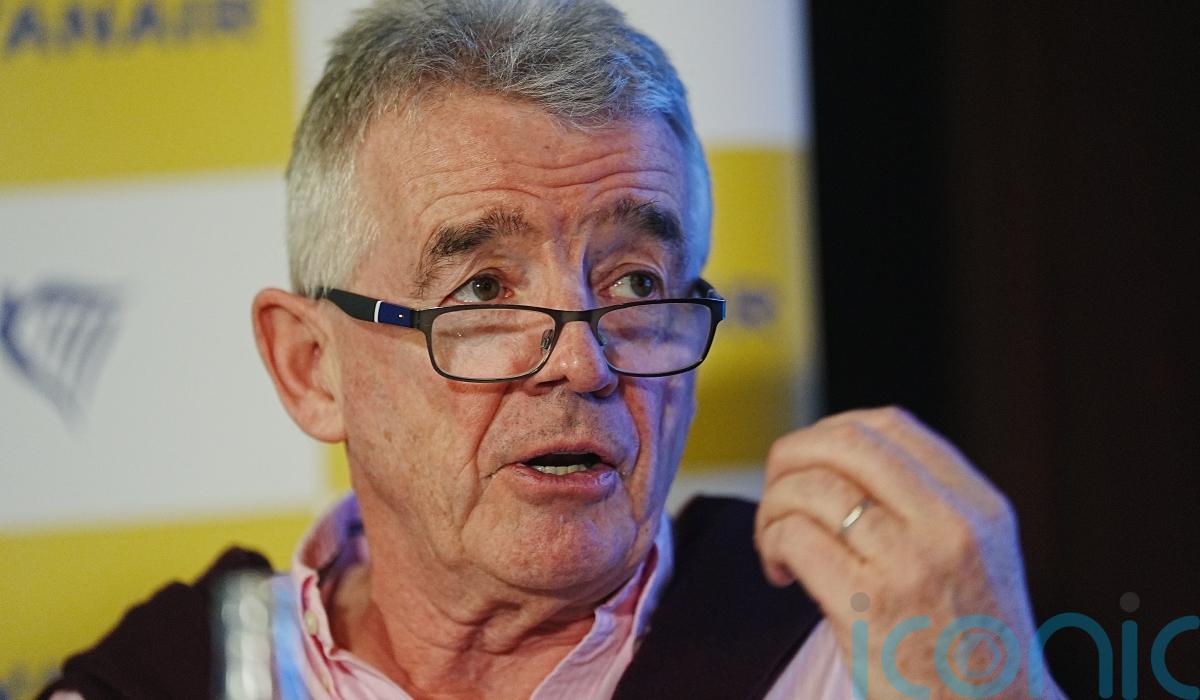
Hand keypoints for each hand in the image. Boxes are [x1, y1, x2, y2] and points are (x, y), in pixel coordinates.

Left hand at [754, 407, 1061, 698]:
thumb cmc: (971, 648)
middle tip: (776, 488)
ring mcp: (909, 564)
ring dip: (772, 507)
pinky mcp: (867, 606)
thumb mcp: (977, 557)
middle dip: (792, 455)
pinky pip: (795, 537)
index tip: (810, 461)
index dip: (832, 431)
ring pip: (811, 487)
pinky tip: (780, 571)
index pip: (891, 426)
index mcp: (978, 506)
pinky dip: (771, 544)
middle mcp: (949, 526)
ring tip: (775, 542)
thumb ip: (927, 503)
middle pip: (846, 443)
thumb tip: (835, 459)